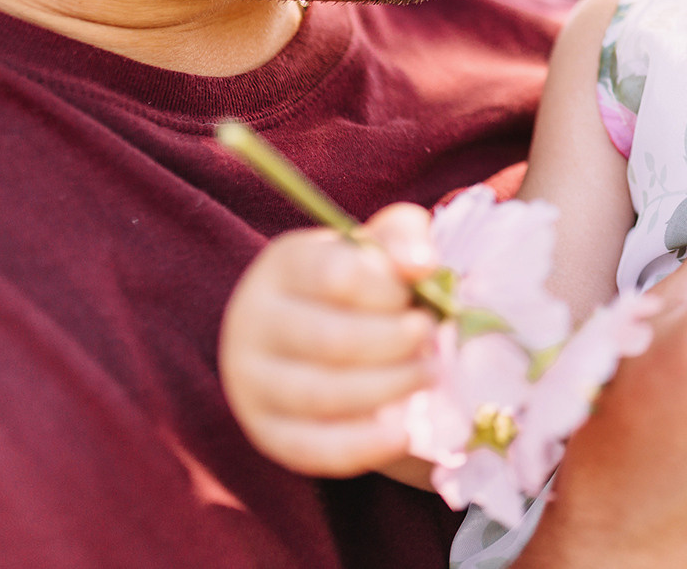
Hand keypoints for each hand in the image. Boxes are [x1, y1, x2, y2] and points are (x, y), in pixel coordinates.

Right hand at [218, 204, 437, 477]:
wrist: (317, 337)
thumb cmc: (359, 285)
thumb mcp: (379, 248)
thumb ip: (402, 239)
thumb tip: (421, 264)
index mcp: (285, 266)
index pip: (337, 276)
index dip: (390, 290)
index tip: (417, 296)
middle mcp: (254, 323)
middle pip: (331, 340)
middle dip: (396, 342)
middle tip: (434, 337)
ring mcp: (253, 383)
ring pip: (322, 395)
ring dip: (390, 387)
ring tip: (429, 374)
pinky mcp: (267, 433)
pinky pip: (313, 448)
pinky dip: (363, 446)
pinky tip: (403, 434)